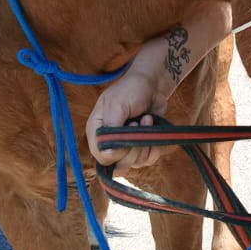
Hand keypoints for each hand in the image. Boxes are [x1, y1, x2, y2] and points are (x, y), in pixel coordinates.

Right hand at [85, 45, 175, 170]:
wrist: (153, 84)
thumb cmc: (132, 90)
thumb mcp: (117, 104)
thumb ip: (111, 129)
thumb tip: (109, 152)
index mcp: (97, 131)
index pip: (102, 156)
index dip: (117, 152)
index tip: (128, 133)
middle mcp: (109, 142)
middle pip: (118, 164)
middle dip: (134, 148)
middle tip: (138, 124)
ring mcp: (125, 146)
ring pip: (134, 164)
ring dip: (145, 144)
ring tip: (146, 120)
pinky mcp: (141, 148)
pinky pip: (147, 160)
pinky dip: (154, 147)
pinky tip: (152, 127)